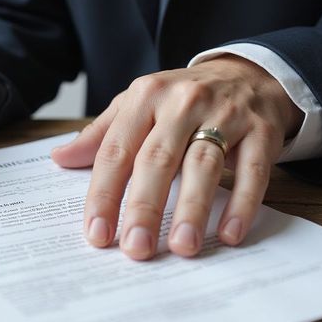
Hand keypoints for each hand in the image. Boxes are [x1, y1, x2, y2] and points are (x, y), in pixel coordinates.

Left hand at [52, 55, 303, 259]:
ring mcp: (225, 114)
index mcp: (144, 97)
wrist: (245, 73)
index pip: (116, 151)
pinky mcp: (262, 130)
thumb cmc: (180, 99)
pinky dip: (241, 202)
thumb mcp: (137, 105)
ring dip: (191, 209)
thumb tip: (59, 158)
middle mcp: (182, 102)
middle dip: (144, 207)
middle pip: (157, 159)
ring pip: (203, 165)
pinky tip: (228, 234)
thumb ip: (100, 134)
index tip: (97, 234)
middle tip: (135, 248)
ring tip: (180, 247)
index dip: (104, 194)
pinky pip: (253, 169)